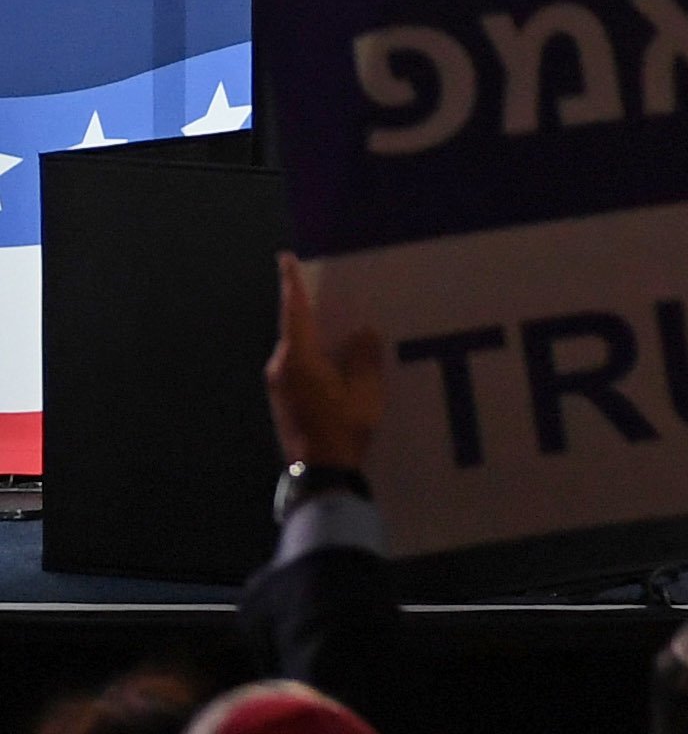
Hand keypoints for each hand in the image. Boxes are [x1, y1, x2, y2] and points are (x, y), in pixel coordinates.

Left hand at [266, 252, 381, 473]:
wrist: (320, 474)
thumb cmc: (342, 428)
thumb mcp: (363, 390)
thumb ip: (362, 356)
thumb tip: (361, 333)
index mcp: (297, 359)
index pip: (294, 312)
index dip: (292, 284)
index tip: (285, 259)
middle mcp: (280, 368)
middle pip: (295, 329)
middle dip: (311, 310)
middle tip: (328, 290)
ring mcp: (278, 387)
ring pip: (298, 349)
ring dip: (316, 337)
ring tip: (339, 326)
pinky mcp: (284, 401)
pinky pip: (299, 366)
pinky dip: (315, 356)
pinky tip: (335, 360)